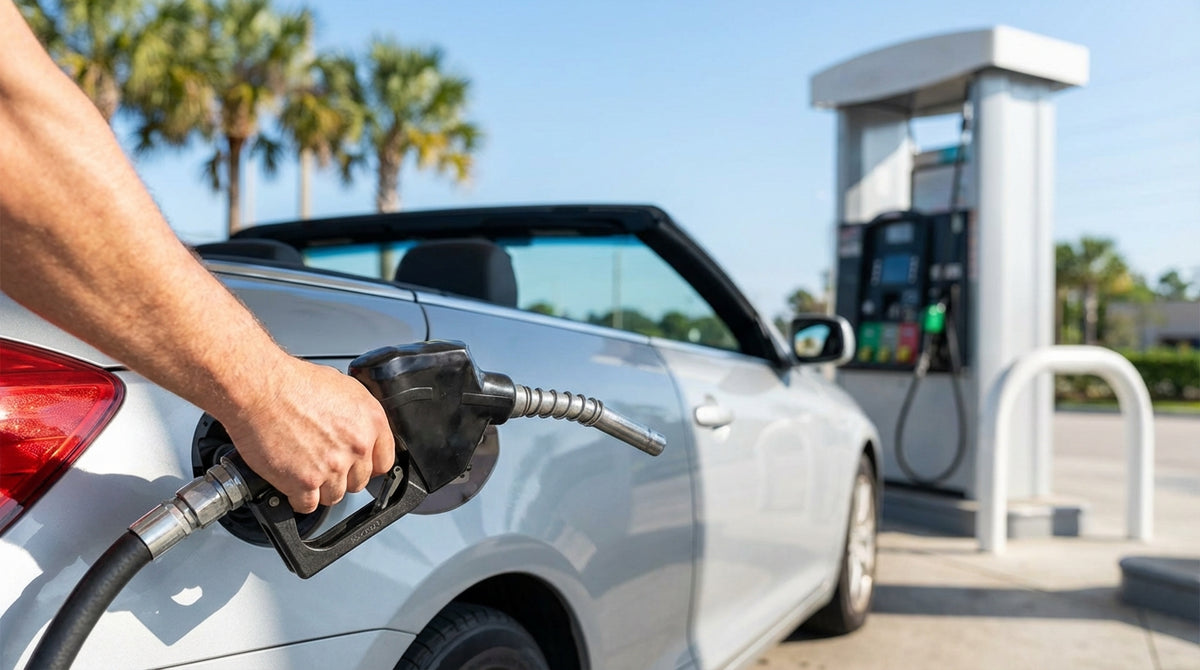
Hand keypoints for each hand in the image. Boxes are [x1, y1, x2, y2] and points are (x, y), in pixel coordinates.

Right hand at [220, 358, 395, 513]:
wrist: (260, 389)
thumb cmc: (293, 383)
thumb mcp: (343, 388)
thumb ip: (358, 416)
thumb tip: (360, 430)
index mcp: (371, 422)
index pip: (383, 462)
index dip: (366, 466)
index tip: (356, 468)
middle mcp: (356, 446)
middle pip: (357, 482)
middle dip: (340, 476)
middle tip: (321, 464)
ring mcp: (332, 466)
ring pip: (333, 496)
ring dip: (319, 488)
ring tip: (303, 469)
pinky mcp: (305, 482)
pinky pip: (308, 505)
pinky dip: (298, 499)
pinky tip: (291, 482)